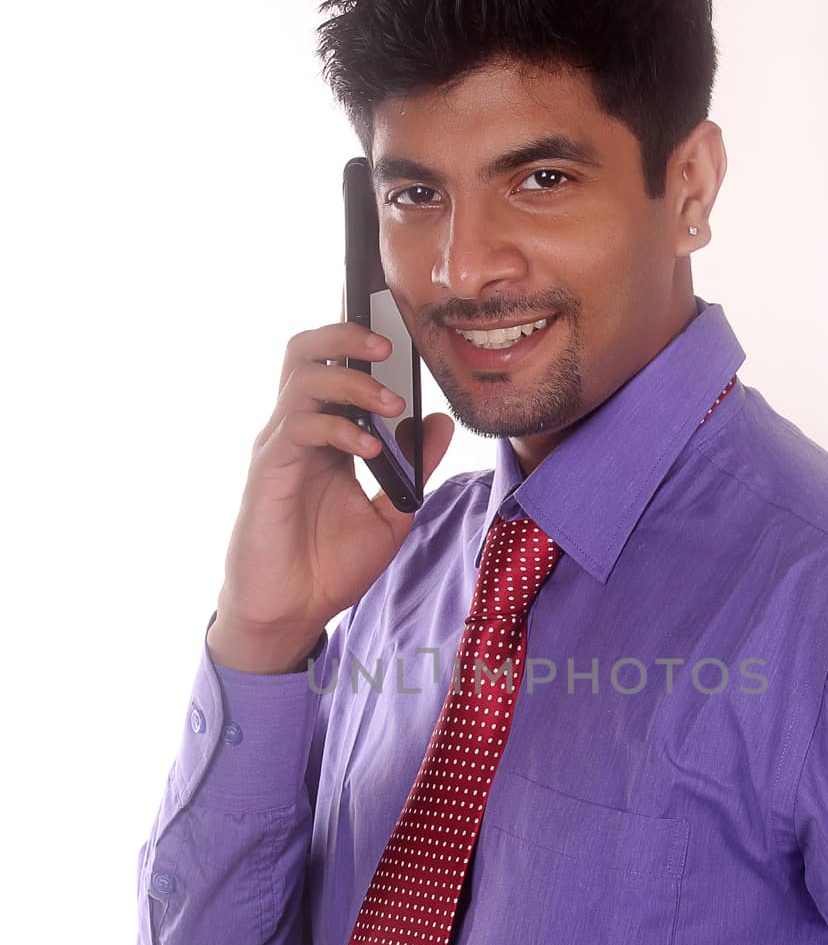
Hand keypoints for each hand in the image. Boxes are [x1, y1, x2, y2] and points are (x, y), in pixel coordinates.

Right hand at [208, 287, 453, 670]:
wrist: (291, 613)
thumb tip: (442, 421)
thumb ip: (416, 467)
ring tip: (390, 404)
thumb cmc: (329, 567)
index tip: (401, 331)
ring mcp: (279, 447)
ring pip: (301, 377)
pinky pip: (298, 426)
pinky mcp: (268, 471)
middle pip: (306, 351)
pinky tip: (368, 447)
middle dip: (347, 336)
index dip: (357, 339)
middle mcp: (297, 431)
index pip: (334, 365)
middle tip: (390, 347)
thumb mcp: (393, 513)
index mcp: (325, 435)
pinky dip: (338, 428)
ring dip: (352, 382)